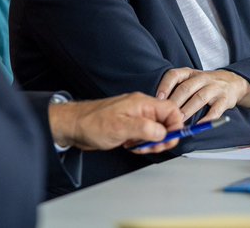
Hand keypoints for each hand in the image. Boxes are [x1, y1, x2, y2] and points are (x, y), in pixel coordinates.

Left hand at [47, 93, 183, 152]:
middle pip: (166, 122)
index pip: (171, 110)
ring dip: (151, 142)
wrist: (73, 126)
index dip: (175, 126)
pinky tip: (132, 146)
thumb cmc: (91, 123)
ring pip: (156, 130)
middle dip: (163, 137)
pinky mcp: (129, 126)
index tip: (169, 139)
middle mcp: (140, 108)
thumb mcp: (120, 127)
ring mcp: (134, 117)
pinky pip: (144, 135)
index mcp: (141, 103)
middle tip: (151, 146)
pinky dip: (142, 143)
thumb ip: (145, 129)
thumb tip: (164, 132)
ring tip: (138, 146)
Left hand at [156, 68, 249, 121]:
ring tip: (179, 121)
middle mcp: (202, 78)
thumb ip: (177, 86)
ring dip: (188, 110)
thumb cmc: (205, 83)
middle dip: (175, 102)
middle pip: (186, 88)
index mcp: (190, 73)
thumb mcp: (191, 78)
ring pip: (199, 98)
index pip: (174, 75)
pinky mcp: (225, 100)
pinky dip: (206, 119)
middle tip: (166, 114)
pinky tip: (198, 126)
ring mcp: (215, 88)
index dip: (165, 86)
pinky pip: (215, 110)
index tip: (158, 98)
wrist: (233, 82)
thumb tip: (157, 102)